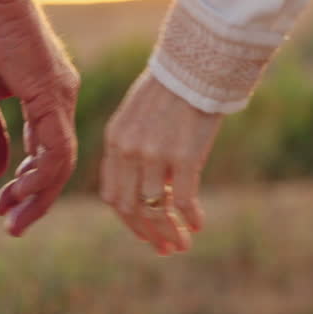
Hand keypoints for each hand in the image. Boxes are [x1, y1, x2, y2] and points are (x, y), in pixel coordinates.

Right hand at [0, 0, 79, 235]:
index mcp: (46, 102)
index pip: (45, 156)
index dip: (27, 187)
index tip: (4, 208)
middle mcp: (61, 102)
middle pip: (58, 166)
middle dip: (36, 202)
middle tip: (13, 228)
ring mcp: (61, 98)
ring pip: (61, 162)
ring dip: (39, 195)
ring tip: (13, 218)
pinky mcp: (53, 93)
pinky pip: (56, 145)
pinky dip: (42, 173)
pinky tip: (22, 190)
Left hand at [101, 72, 222, 254]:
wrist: (196, 65)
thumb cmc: (173, 87)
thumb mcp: (139, 116)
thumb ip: (135, 148)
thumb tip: (152, 185)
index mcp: (115, 140)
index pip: (113, 194)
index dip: (129, 220)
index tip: (145, 232)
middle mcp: (129, 151)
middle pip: (130, 208)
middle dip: (147, 233)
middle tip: (165, 248)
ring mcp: (155, 155)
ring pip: (154, 209)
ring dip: (169, 232)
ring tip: (183, 244)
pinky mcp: (184, 156)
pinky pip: (183, 200)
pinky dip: (190, 217)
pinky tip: (199, 224)